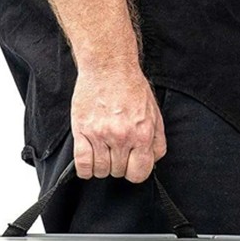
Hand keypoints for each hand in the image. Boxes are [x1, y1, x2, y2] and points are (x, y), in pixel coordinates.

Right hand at [70, 66, 166, 182]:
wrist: (108, 66)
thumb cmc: (131, 87)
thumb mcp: (154, 113)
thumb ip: (157, 140)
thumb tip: (152, 161)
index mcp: (142, 134)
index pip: (139, 173)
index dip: (135, 172)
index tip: (131, 165)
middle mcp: (122, 136)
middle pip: (118, 172)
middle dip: (118, 165)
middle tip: (116, 150)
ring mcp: (100, 135)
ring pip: (100, 171)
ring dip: (102, 166)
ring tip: (103, 152)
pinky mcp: (82, 131)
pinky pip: (82, 164)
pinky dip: (85, 169)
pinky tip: (89, 161)